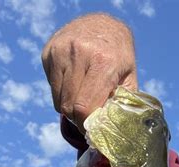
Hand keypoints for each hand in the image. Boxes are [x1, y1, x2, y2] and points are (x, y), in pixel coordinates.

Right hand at [42, 13, 137, 131]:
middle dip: (78, 119)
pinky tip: (74, 85)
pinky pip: (51, 87)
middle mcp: (80, 54)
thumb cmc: (120, 57)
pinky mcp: (49, 52)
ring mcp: (61, 50)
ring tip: (82, 103)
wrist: (103, 24)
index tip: (91, 131)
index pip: (84, 107)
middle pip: (69, 105)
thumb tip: (109, 130)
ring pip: (58, 99)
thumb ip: (121, 104)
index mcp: (103, 63)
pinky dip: (61, 94)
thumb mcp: (129, 79)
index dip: (86, 125)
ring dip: (68, 108)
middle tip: (87, 120)